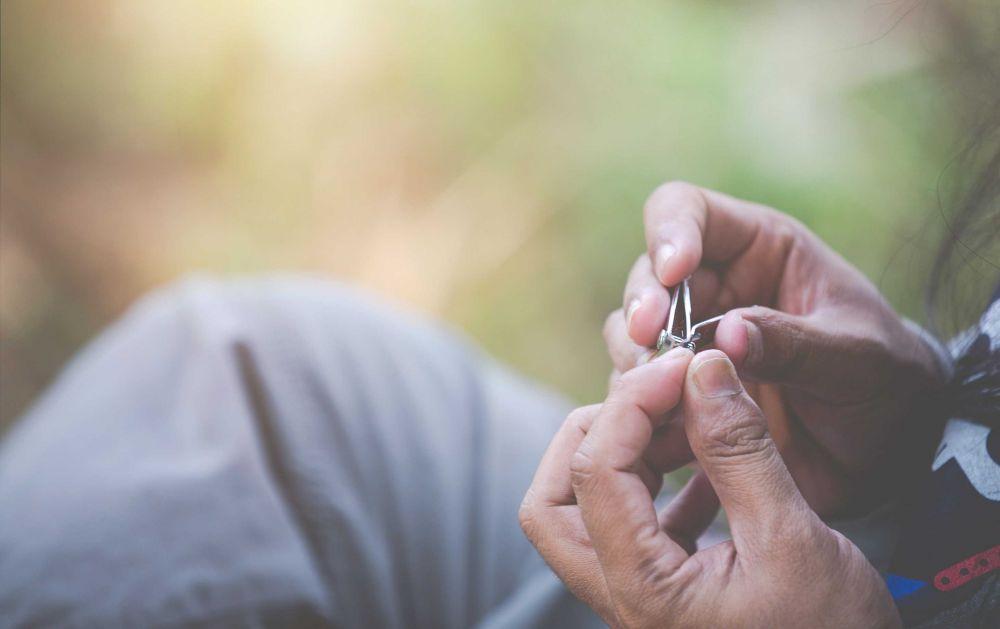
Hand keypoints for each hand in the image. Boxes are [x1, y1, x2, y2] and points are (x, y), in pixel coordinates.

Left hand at [520, 349, 900, 627]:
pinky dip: (665, 486)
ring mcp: (641, 600)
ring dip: (634, 455)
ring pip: (590, 514)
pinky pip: (640, 529)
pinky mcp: (668, 595)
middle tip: (656, 398)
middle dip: (595, 434)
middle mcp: (625, 599)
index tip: (681, 367)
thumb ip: (740, 450)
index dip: (631, 404)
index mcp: (643, 590)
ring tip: (699, 423)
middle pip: (554, 501)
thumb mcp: (794, 538)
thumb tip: (702, 370)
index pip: (593, 472)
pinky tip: (717, 465)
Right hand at [604, 182, 945, 514]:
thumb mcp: (857, 357)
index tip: (673, 274)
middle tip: (651, 345)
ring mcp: (692, 341)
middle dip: (643, 310)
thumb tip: (727, 334)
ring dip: (637, 362)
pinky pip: (640, 391)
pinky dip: (642, 408)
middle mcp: (714, 288)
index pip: (687, 210)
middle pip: (646, 277)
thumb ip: (796, 344)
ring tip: (664, 394)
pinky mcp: (682, 391)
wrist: (888, 447)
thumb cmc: (884, 379)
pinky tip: (663, 430)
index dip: (670, 233)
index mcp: (758, 249)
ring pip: (630, 334)